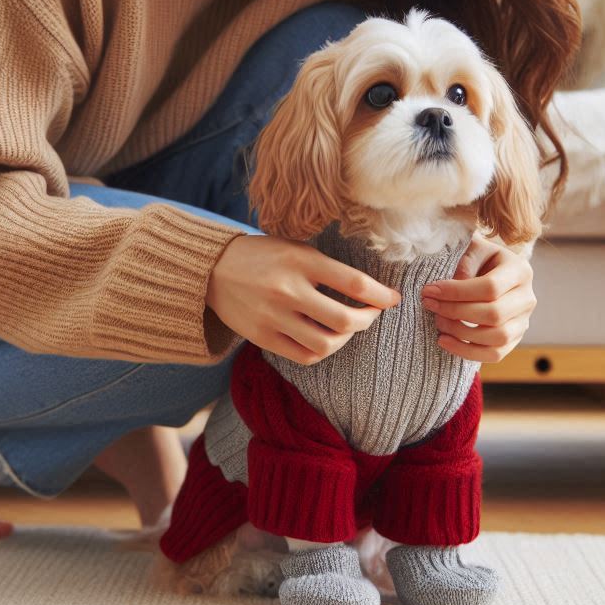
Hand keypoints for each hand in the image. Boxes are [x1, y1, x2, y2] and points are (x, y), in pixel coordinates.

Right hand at [207, 234, 401, 365]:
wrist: (212, 269)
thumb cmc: (262, 255)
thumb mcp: (294, 248)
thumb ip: (326, 268)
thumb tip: (368, 289)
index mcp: (300, 261)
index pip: (353, 282)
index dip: (380, 294)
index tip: (392, 299)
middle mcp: (288, 290)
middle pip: (345, 319)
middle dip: (367, 320)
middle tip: (371, 314)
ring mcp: (274, 317)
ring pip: (326, 344)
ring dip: (345, 339)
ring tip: (347, 328)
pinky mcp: (262, 338)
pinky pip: (304, 356)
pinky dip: (322, 351)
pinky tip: (325, 339)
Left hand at [420, 231, 536, 361]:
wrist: (495, 270)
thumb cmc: (481, 257)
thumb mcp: (474, 248)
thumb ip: (465, 261)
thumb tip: (455, 285)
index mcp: (519, 270)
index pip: (490, 287)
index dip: (457, 292)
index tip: (430, 290)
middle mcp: (527, 298)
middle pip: (494, 314)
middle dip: (455, 312)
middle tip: (430, 305)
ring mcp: (524, 321)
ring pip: (497, 338)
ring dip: (461, 333)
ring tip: (437, 322)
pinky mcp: (514, 339)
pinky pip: (495, 354)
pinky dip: (467, 352)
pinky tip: (444, 341)